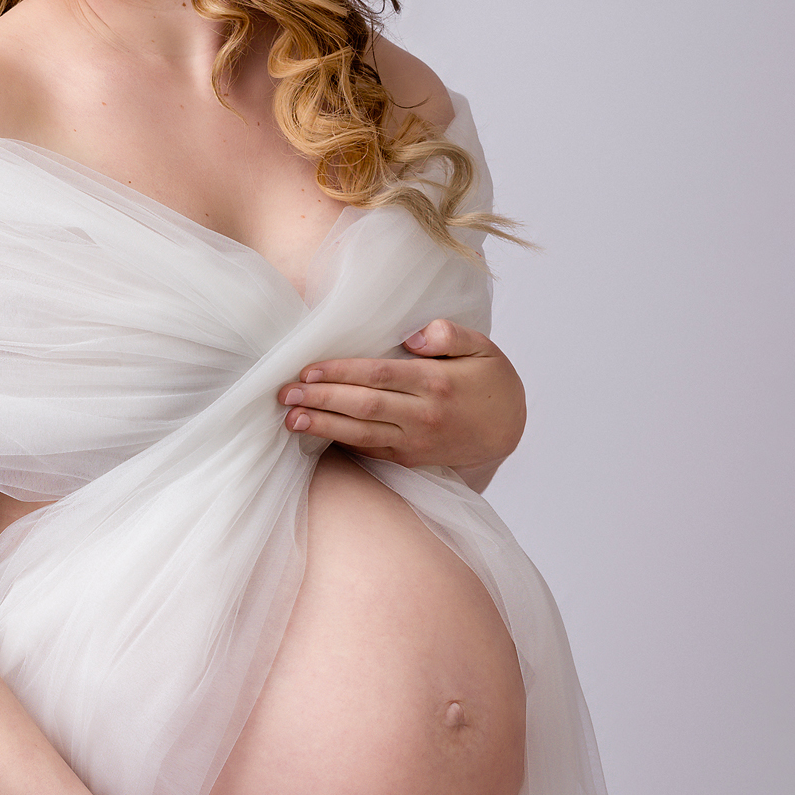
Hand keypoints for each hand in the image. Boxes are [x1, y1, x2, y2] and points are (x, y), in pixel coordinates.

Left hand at [277, 318, 525, 479]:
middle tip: (285, 394)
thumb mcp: (482, 348)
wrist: (509, 430)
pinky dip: (341, 443)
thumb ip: (449, 334)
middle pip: (364, 406)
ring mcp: (415, 442)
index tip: (308, 370)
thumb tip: (413, 335)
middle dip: (321, 400)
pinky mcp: (410, 459)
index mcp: (436, 383)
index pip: (380, 375)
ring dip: (322, 426)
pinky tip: (315, 434)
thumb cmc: (491, 382)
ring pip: (362, 434)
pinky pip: (370, 450)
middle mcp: (424, 415)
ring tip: (290, 419)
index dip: (341, 373)